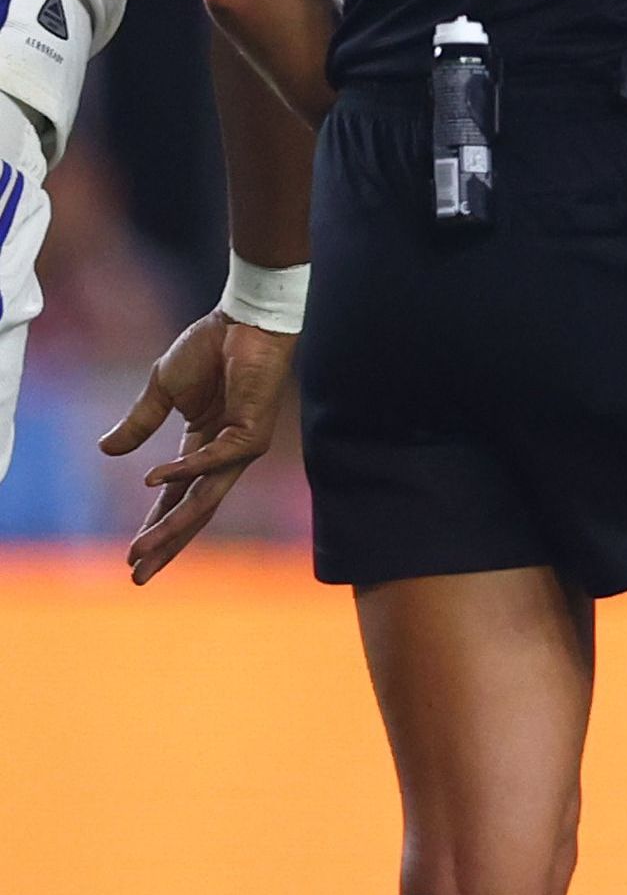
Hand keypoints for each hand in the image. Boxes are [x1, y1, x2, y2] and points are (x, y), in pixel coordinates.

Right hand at [104, 309, 294, 584]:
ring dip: (173, 524)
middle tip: (139, 575)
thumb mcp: (162, 390)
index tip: (132, 557)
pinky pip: (213, 459)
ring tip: (143, 547)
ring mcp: (241, 447)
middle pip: (193, 512)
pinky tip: (155, 481)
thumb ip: (139, 423)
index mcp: (203, 448)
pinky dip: (184, 470)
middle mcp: (225, 455)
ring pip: (205, 498)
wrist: (243, 320)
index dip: (156, 527)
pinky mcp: (251, 432)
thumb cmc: (209, 350)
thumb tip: (106, 451)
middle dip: (165, 544)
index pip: (177, 499)